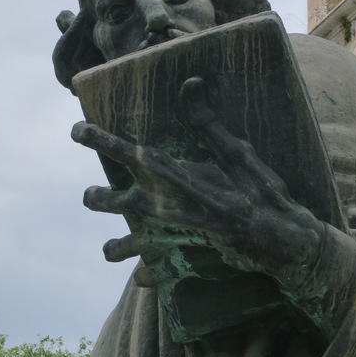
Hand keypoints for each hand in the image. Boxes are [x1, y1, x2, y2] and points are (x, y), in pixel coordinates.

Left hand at [71, 77, 322, 288]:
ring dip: (115, 244)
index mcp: (170, 175)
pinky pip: (145, 274)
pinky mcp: (174, 267)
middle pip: (103, 201)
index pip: (122, 152)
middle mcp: (157, 208)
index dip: (96, 138)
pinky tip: (151, 270)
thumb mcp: (235, 151)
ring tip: (116, 244)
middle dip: (96, 196)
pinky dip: (147, 271)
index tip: (77, 129)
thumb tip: (190, 81)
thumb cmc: (259, 191)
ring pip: (115, 247)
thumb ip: (205, 120)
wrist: (279, 242)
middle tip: (98, 194)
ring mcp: (162, 241)